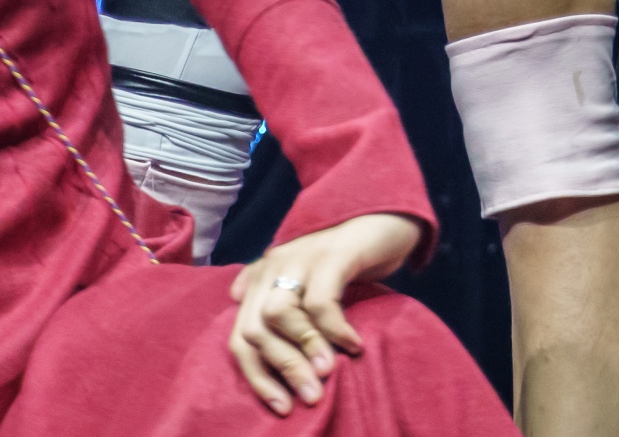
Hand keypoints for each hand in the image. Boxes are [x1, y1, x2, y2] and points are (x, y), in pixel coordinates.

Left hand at [225, 210, 418, 415]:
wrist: (384, 210)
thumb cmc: (346, 253)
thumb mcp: (308, 276)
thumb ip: (274, 288)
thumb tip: (234, 298)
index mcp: (263, 277)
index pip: (240, 337)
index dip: (257, 377)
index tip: (282, 407)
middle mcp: (274, 266)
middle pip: (254, 329)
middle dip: (280, 370)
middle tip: (310, 397)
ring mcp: (301, 257)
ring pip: (278, 314)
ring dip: (303, 350)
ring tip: (328, 372)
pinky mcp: (332, 254)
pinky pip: (321, 300)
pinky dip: (334, 329)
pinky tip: (353, 345)